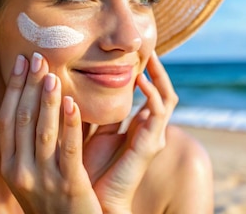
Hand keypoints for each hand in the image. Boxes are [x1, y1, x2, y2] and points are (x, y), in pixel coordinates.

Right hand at [0, 52, 101, 213]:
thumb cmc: (53, 201)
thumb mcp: (33, 174)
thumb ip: (33, 144)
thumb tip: (38, 103)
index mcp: (10, 166)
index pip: (7, 119)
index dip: (14, 89)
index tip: (21, 62)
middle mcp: (21, 172)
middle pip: (23, 120)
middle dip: (30, 86)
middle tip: (38, 57)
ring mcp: (44, 180)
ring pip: (43, 133)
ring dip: (47, 101)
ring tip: (52, 74)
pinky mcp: (69, 186)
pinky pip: (68, 150)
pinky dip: (69, 125)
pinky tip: (72, 104)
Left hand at [83, 52, 178, 212]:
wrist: (93, 201)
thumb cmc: (88, 169)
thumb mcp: (90, 132)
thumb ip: (93, 111)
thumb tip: (78, 84)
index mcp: (137, 127)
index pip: (150, 92)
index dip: (146, 71)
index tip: (136, 52)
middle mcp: (150, 131)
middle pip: (163, 91)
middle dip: (158, 69)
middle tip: (149, 48)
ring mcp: (153, 138)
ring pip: (167, 98)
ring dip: (159, 76)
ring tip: (150, 57)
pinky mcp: (150, 146)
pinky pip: (158, 114)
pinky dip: (151, 95)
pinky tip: (140, 80)